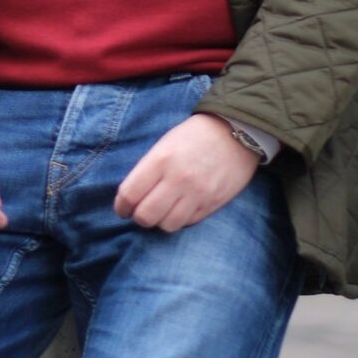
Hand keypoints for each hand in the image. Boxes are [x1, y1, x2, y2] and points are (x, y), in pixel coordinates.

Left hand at [114, 113, 259, 233]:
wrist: (235, 132)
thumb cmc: (194, 135)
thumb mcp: (166, 143)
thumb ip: (148, 168)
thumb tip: (132, 195)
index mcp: (161, 159)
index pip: (130, 194)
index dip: (121, 206)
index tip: (122, 208)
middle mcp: (177, 179)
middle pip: (146, 215)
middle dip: (139, 217)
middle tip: (140, 211)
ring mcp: (196, 194)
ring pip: (167, 225)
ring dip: (160, 221)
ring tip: (161, 212)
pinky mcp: (212, 204)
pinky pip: (188, 223)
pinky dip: (179, 220)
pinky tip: (179, 209)